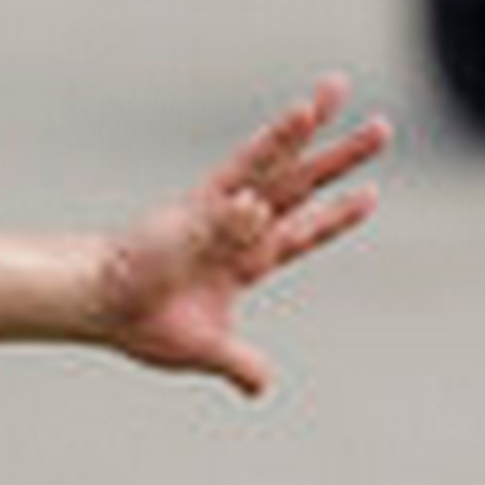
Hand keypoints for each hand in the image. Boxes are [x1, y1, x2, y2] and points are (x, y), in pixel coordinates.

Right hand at [97, 76, 384, 395]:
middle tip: (382, 129)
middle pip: (302, 187)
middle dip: (342, 159)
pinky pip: (239, 172)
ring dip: (305, 134)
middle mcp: (238, 228)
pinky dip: (269, 153)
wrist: (101, 305)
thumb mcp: (202, 350)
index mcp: (245, 262)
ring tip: (331, 96)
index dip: (335, 217)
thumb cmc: (140, 324)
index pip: (303, 234)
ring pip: (274, 166)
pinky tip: (295, 132)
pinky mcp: (197, 204)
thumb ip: (237, 363)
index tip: (369, 196)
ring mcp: (219, 211)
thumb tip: (259, 388)